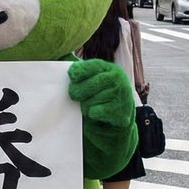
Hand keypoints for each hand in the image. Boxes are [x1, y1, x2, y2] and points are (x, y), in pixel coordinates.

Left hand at [68, 59, 136, 180]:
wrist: (115, 127)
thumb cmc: (100, 101)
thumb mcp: (93, 83)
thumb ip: (81, 72)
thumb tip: (66, 61)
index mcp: (111, 70)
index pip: (94, 66)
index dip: (80, 70)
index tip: (71, 76)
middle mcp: (119, 80)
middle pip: (90, 84)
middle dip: (78, 91)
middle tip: (75, 96)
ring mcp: (122, 95)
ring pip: (91, 100)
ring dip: (86, 106)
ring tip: (91, 107)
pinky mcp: (121, 112)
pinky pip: (96, 112)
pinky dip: (92, 115)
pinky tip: (97, 115)